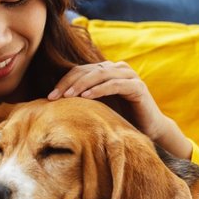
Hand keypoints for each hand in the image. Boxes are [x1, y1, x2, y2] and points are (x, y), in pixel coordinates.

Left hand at [48, 61, 191, 158]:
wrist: (148, 129)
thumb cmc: (120, 118)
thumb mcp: (98, 107)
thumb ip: (82, 99)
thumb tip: (54, 103)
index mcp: (106, 70)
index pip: (79, 71)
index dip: (63, 81)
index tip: (50, 96)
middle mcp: (117, 68)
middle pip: (86, 70)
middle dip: (69, 83)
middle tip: (55, 96)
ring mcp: (129, 75)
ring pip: (99, 74)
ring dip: (82, 84)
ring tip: (68, 96)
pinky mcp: (137, 86)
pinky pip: (115, 84)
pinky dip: (99, 89)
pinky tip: (86, 96)